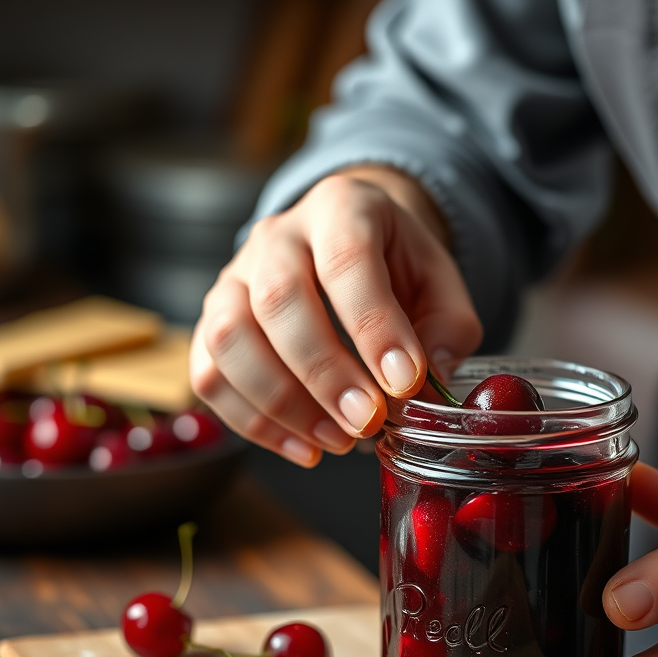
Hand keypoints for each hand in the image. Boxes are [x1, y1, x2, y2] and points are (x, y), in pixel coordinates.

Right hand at [190, 166, 481, 464]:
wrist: (352, 248)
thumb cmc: (397, 268)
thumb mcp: (441, 283)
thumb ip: (447, 328)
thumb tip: (428, 382)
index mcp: (342, 207)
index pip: (348, 260)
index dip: (374, 326)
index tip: (404, 383)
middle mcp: (278, 234)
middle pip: (279, 299)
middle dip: (325, 373)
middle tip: (366, 421)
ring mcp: (234, 275)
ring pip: (230, 337)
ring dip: (282, 403)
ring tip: (337, 441)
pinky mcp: (212, 321)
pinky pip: (210, 374)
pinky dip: (253, 423)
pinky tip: (304, 448)